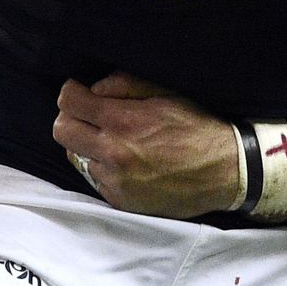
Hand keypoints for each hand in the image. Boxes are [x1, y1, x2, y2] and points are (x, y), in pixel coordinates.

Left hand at [52, 73, 242, 218]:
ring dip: (89, 147)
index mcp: (122, 121)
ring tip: (116, 143)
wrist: (225, 171)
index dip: (72, 93)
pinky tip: (127, 164)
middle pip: (61, 130)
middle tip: (91, 117)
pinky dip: (104, 169)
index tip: (80, 94)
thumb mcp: (164, 93)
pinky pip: (95, 179)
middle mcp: (112, 153)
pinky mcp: (120, 200)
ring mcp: (114, 180)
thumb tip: (93, 88)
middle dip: (72, 119)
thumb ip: (124, 85)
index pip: (68, 102)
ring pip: (77, 157)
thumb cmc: (197, 127)